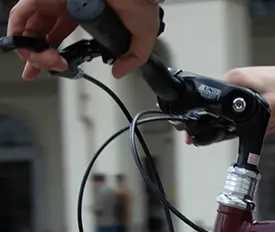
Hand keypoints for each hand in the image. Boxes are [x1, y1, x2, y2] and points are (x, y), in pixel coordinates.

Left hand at [7, 0, 160, 79]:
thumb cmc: (139, 2)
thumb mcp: (143, 38)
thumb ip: (133, 58)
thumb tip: (119, 72)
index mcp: (84, 15)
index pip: (60, 35)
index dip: (53, 52)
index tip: (55, 67)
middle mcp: (65, 7)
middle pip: (41, 33)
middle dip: (39, 56)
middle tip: (48, 69)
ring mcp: (54, 1)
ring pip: (30, 26)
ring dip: (31, 49)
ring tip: (40, 63)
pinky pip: (22, 14)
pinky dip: (20, 31)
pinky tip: (27, 47)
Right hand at [223, 63, 274, 134]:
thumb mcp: (271, 107)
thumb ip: (255, 119)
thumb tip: (245, 130)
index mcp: (234, 79)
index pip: (219, 104)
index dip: (232, 120)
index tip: (248, 119)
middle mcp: (238, 80)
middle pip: (236, 114)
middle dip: (256, 121)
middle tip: (271, 116)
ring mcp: (248, 86)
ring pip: (248, 116)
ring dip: (264, 120)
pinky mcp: (257, 92)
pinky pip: (257, 112)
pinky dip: (269, 116)